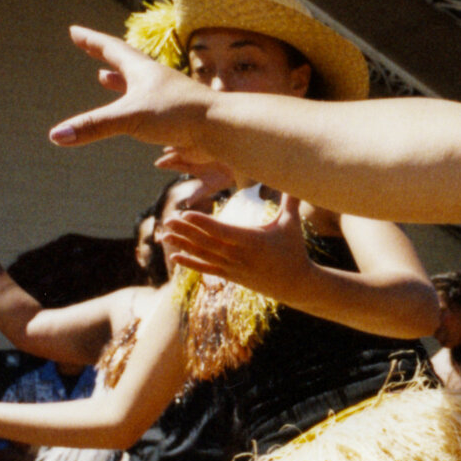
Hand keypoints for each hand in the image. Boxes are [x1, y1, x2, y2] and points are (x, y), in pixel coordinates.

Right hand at [49, 27, 225, 170]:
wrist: (221, 126)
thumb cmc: (179, 114)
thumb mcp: (130, 117)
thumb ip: (94, 125)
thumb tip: (56, 135)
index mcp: (143, 71)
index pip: (111, 49)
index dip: (92, 41)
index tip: (75, 31)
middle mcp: (155, 80)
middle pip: (124, 62)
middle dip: (104, 55)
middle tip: (89, 46)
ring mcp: (167, 97)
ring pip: (137, 84)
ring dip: (119, 80)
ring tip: (103, 77)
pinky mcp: (177, 116)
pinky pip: (150, 108)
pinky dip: (135, 108)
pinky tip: (133, 117)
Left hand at [159, 192, 317, 303]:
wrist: (296, 285)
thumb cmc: (294, 250)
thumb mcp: (292, 223)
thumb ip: (290, 200)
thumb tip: (295, 176)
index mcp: (251, 241)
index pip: (222, 231)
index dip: (203, 223)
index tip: (185, 214)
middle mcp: (238, 255)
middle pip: (207, 242)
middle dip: (186, 231)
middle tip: (168, 219)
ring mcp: (233, 267)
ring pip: (203, 255)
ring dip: (183, 244)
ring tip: (165, 234)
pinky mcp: (231, 276)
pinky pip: (206, 268)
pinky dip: (190, 262)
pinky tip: (174, 256)